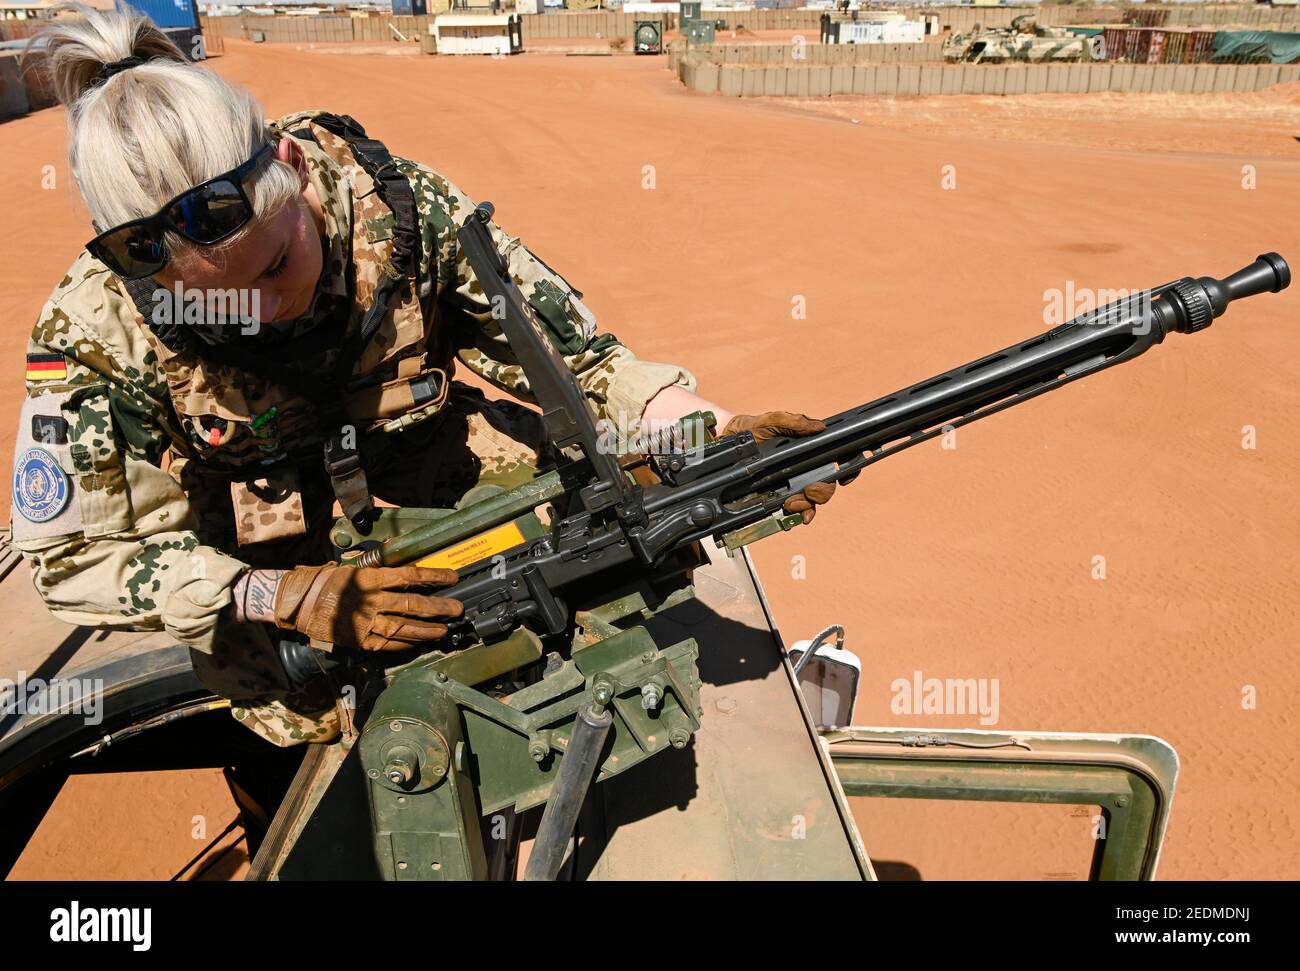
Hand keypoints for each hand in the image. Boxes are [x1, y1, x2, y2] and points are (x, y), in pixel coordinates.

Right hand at [272, 564, 462, 650]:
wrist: (299, 602)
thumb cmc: (327, 580)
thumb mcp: (354, 568)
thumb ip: (380, 571)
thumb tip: (406, 568)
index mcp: (370, 578)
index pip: (410, 576)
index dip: (434, 577)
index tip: (453, 577)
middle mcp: (371, 601)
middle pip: (412, 605)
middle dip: (439, 608)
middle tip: (458, 609)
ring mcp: (365, 623)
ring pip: (404, 628)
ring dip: (427, 630)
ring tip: (444, 630)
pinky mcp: (359, 640)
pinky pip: (387, 645)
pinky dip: (405, 644)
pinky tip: (419, 643)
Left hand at [721, 411, 837, 524]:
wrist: (728, 443)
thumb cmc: (753, 429)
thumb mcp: (772, 421)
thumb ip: (794, 422)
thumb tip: (819, 427)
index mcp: (809, 451)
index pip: (837, 461)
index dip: (848, 470)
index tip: (845, 477)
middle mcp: (804, 470)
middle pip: (827, 487)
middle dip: (822, 492)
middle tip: (808, 491)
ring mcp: (792, 485)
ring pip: (812, 502)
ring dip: (807, 506)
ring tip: (791, 503)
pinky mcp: (777, 497)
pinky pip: (793, 512)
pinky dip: (796, 515)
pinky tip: (790, 513)